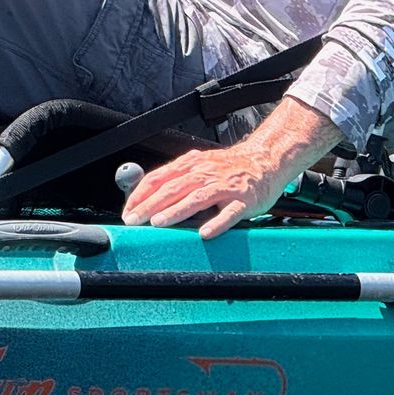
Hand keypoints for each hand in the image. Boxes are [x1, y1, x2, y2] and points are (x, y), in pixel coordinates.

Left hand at [119, 143, 288, 239]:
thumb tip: (147, 195)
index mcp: (191, 165)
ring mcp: (225, 186)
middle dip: (150, 205)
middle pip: (173, 188)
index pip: (159, 178)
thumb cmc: (228, 168)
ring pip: (197, 198)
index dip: (141, 195)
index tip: (128, 211)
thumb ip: (177, 178)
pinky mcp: (243, 200)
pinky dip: (216, 223)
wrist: (264, 161)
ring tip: (158, 223)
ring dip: (176, 211)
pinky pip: (229, 213)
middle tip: (134, 220)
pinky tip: (204, 234)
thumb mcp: (199, 165)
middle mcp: (205, 173)